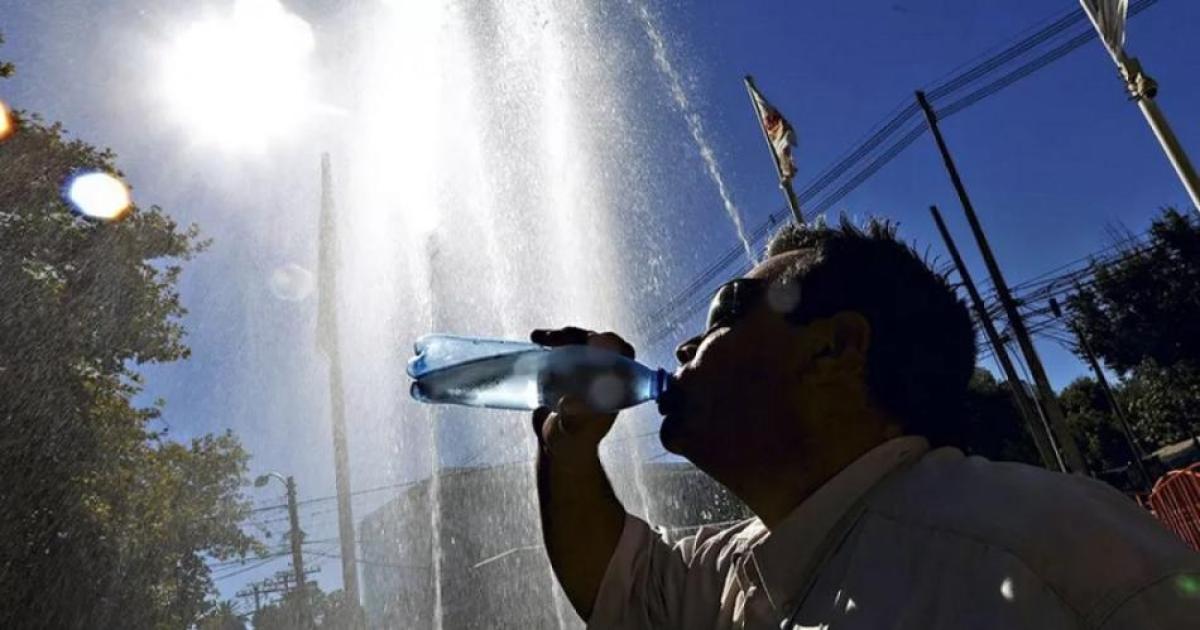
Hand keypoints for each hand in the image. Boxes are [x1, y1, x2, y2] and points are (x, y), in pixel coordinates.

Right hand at [529, 327, 635, 457]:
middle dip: (576, 335)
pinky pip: (561, 348)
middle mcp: (601, 375)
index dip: (613, 344)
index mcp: (614, 386)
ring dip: (560, 336)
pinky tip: (535, 341)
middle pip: (596, 343)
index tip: (594, 340)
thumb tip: (567, 403)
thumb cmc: (572, 442)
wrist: (556, 448)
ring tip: (538, 337)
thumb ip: (573, 419)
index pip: (624, 355)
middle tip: (556, 337)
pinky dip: (549, 341)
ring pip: (577, 342)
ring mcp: (583, 371)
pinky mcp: (565, 371)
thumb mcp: (573, 431)